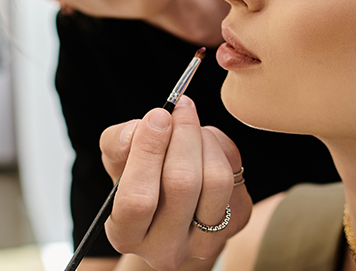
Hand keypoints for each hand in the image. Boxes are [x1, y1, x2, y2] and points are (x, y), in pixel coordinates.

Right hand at [100, 96, 250, 270]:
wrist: (175, 211)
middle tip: (180, 107)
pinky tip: (204, 143)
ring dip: (204, 139)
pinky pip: (235, 172)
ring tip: (191, 126)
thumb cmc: (142, 182)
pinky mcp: (237, 221)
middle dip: (182, 135)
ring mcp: (206, 240)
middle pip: (182, 184)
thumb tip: (143, 127)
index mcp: (127, 235)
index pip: (137, 200)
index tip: (157, 115)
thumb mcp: (118, 164)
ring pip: (216, 179)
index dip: (148, 152)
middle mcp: (166, 248)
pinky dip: (220, 146)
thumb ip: (118, 143)